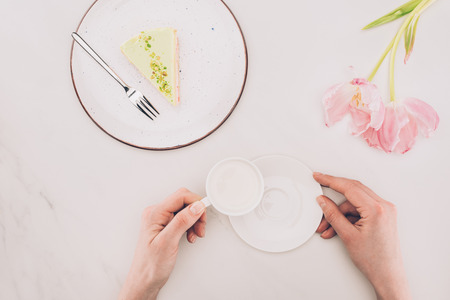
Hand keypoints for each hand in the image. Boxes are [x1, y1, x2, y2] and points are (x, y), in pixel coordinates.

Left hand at [118, 188, 205, 299]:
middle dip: (196, 213)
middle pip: (184, 201)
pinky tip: (190, 236)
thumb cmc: (150, 265)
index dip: (196, 202)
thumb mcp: (168, 242)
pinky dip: (190, 226)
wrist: (145, 280)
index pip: (180, 196)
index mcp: (154, 213)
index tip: (205, 212)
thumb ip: (182, 222)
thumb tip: (196, 206)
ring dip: (194, 221)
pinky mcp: (165, 226)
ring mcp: (160, 219)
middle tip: (200, 228)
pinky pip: (182, 218)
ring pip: (185, 210)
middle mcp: (156, 213)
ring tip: (195, 235)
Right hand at [313, 173, 410, 299]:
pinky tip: (338, 228)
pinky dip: (348, 217)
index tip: (319, 177)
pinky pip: (360, 209)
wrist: (387, 275)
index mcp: (376, 209)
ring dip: (339, 213)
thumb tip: (323, 201)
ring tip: (328, 227)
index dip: (331, 180)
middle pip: (353, 191)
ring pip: (355, 203)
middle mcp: (383, 207)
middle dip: (334, 196)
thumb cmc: (374, 260)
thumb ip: (333, 215)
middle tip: (320, 191)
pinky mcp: (382, 216)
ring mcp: (384, 211)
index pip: (349, 187)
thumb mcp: (347, 235)